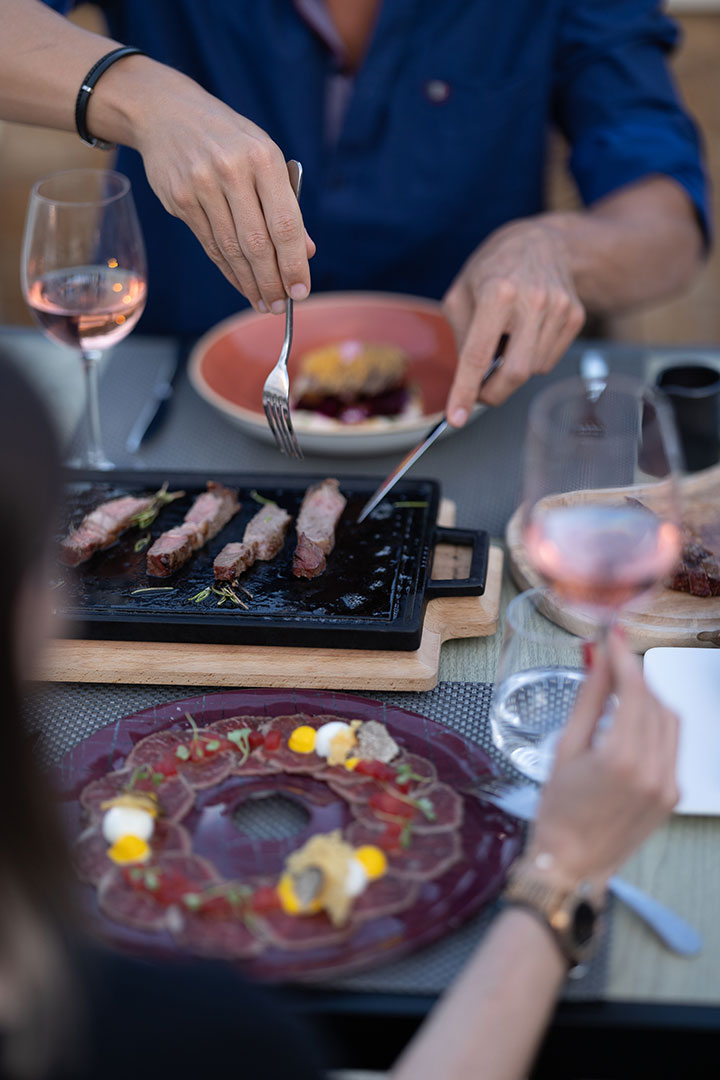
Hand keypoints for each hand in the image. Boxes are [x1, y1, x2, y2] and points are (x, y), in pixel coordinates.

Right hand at [134, 73, 314, 313]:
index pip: (285, 223)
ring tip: (264, 303)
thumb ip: (286, 202)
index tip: (301, 290)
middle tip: (281, 307)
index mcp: (263, 157)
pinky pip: (210, 245)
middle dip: (272, 282)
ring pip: (231, 250)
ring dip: (250, 283)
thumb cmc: (228, 138)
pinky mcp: (179, 199)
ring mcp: (201, 185)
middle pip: (257, 244)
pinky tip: (242, 284)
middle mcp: (231, 170)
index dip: (294, 263)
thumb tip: (307, 251)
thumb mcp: (263, 156)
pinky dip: (228, 270)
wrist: (166, 112)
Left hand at [442, 218, 585, 420]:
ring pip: (532, 370)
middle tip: (479, 393)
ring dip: (512, 369)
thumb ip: (460, 339)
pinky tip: (526, 333)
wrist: (542, 242)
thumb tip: (467, 381)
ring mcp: (558, 309)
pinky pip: (548, 360)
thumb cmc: (493, 269)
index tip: (455, 418)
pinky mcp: (575, 316)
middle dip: (493, 394)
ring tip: (506, 338)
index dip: (465, 392)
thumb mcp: (461, 294)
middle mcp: (531, 300)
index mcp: (495, 292)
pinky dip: (531, 358)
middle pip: (514, 373)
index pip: (478, 355)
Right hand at [524, 631, 678, 889]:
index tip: (613, 635)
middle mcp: (654, 770)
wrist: (571, 864)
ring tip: (619, 690)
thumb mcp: (565, 749)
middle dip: (634, 675)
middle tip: (610, 659)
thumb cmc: (557, 810)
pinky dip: (655, 725)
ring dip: (648, 698)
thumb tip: (600, 660)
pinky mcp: (673, 794)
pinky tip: (630, 723)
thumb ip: (588, 700)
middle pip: (654, 702)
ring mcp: (668, 784)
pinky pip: (672, 745)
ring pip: (670, 720)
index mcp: (621, 758)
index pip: (634, 690)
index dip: (624, 657)